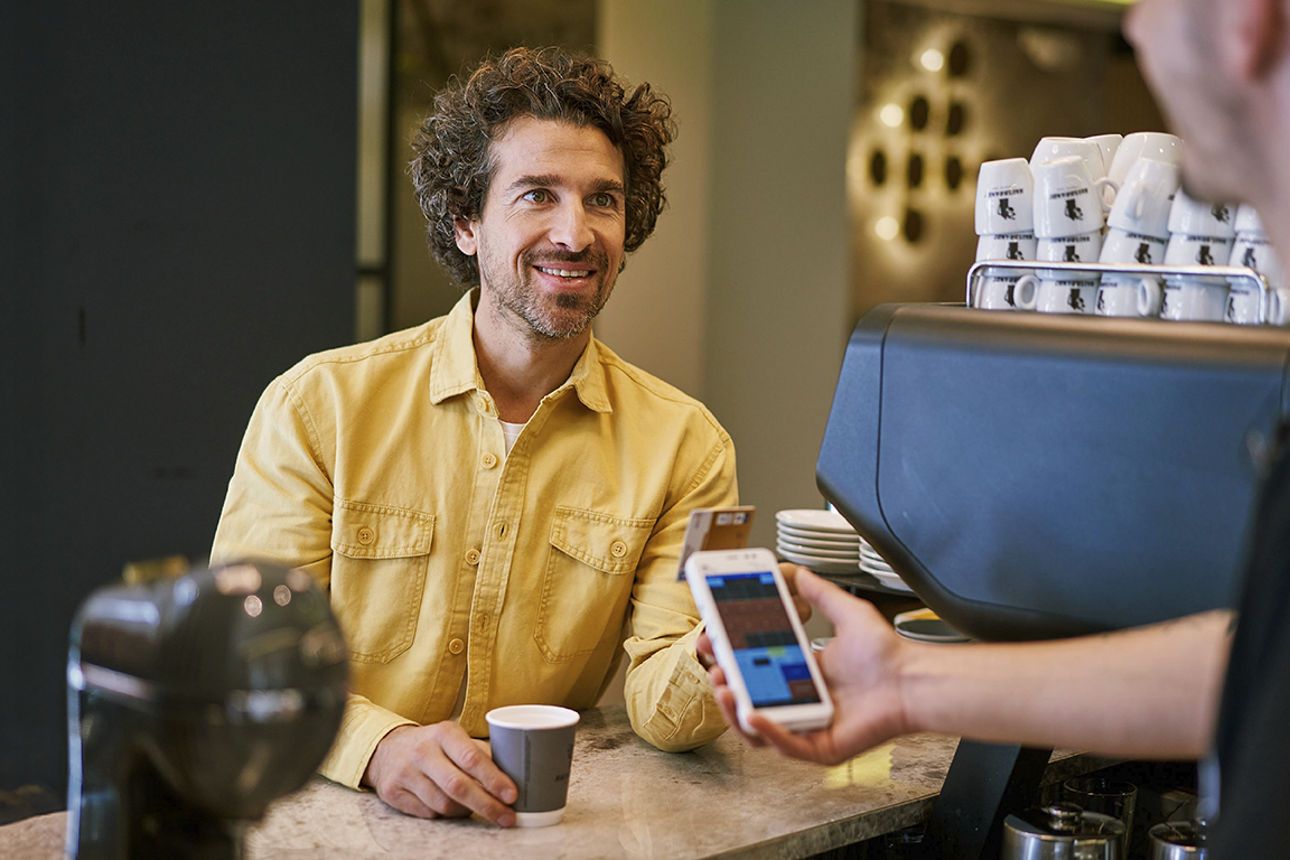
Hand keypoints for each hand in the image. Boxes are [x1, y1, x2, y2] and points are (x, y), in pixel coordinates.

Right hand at [362, 722, 517, 825]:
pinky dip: (444, 814)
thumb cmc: (433, 745)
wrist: (387, 748)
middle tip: (507, 817)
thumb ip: (481, 752)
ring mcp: (405, 772)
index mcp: (444, 732)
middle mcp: (422, 751)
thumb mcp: (455, 738)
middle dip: (487, 805)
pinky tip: (450, 806)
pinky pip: (427, 813)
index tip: (512, 795)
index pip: (472, 758)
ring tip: (475, 807)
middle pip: (458, 786)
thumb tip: (515, 771)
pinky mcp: (392, 791)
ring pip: (443, 804)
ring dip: (465, 811)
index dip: (494, 779)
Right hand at [702, 567, 911, 764]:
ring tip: (724, 688)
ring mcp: (809, 727)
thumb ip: (820, 592)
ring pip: (759, 728)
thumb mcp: (846, 613)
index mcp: (803, 675)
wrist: (915, 680)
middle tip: (712, 663)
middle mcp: (802, 702)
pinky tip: (753, 713)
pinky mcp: (820, 748)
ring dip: (734, 710)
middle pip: (750, 698)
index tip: (714, 639)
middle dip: (724, 682)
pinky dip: (766, 731)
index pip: (756, 669)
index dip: (732, 657)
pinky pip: (785, 745)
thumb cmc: (889, 655)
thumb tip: (797, 571)